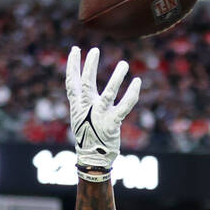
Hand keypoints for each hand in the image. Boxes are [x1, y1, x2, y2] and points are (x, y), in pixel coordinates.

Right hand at [65, 45, 139, 172]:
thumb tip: (78, 88)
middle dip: (89, 66)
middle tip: (95, 50)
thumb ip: (81, 102)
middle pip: (87, 83)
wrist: (93, 159)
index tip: (74, 50)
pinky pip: (124, 106)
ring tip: (124, 63)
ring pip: (109, 92)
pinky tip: (137, 82)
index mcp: (78, 106)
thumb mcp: (80, 118)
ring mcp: (100, 115)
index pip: (72, 82)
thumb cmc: (88, 138)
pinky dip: (132, 94)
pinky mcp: (112, 123)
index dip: (72, 66)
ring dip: (117, 77)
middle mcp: (88, 109)